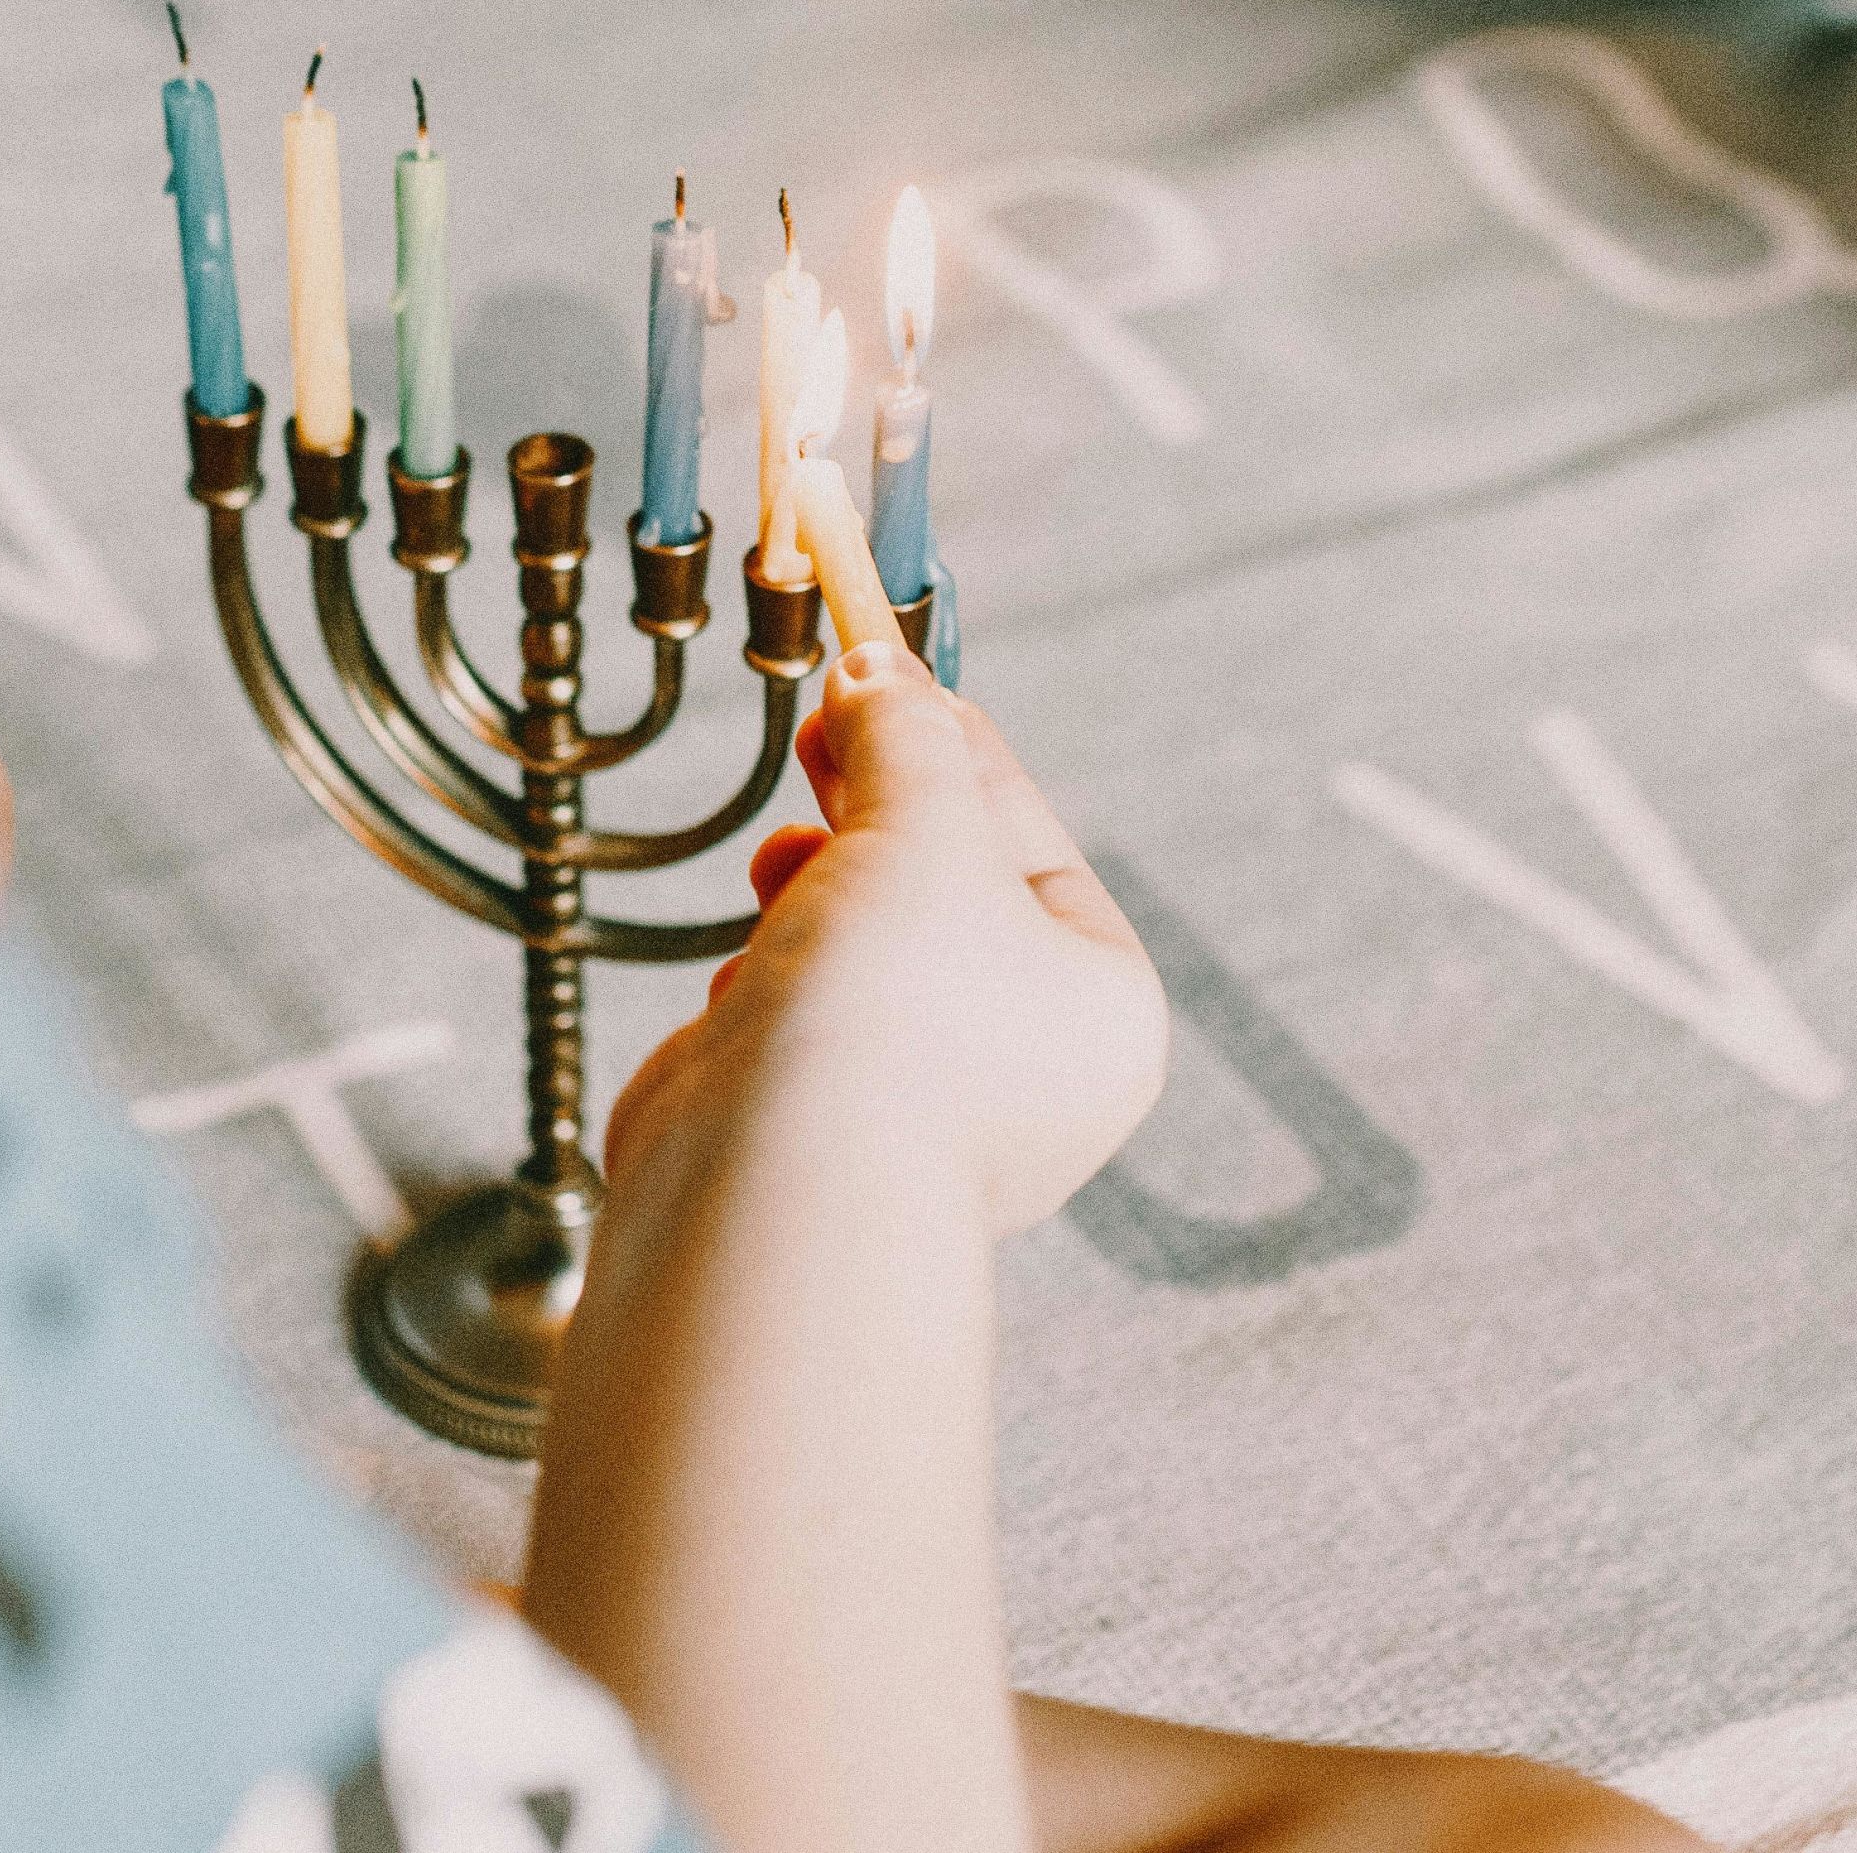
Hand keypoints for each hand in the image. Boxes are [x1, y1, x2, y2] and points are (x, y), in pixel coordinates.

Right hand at [606, 644, 1165, 1236]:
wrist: (773, 1188)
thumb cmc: (888, 1019)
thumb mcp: (923, 825)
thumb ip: (906, 735)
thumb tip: (878, 669)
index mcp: (1100, 1002)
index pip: (1029, 834)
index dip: (949, 744)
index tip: (880, 674)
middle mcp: (1031, 1068)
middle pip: (949, 889)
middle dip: (875, 813)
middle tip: (820, 736)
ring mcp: (927, 1108)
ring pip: (870, 949)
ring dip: (817, 893)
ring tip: (783, 871)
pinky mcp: (828, 1133)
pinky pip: (808, 1020)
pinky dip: (775, 984)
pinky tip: (756, 983)